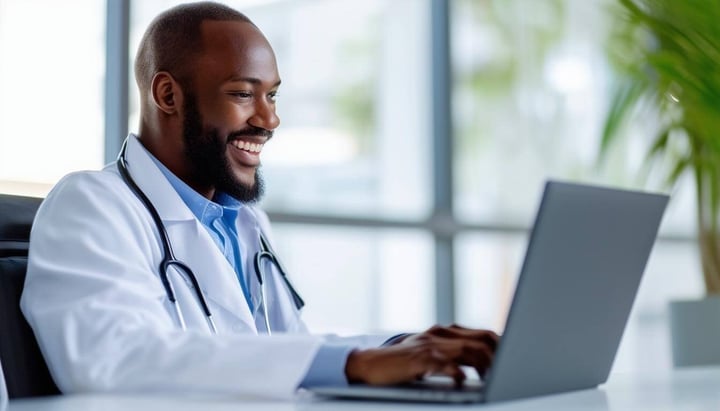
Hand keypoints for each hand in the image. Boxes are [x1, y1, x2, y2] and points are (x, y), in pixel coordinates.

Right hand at [345, 324, 498, 385]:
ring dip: (483, 365)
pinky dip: (456, 373)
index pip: (481, 333)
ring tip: (491, 378)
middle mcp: (439, 335)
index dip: (500, 344)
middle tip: (508, 370)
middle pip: (479, 340)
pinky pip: (443, 364)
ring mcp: (429, 346)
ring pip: (466, 350)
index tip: (513, 357)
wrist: (371, 363)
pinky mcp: (418, 360)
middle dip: (497, 355)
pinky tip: (462, 381)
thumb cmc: (402, 362)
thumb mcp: (429, 352)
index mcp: (443, 332)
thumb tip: (479, 359)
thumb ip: (451, 352)